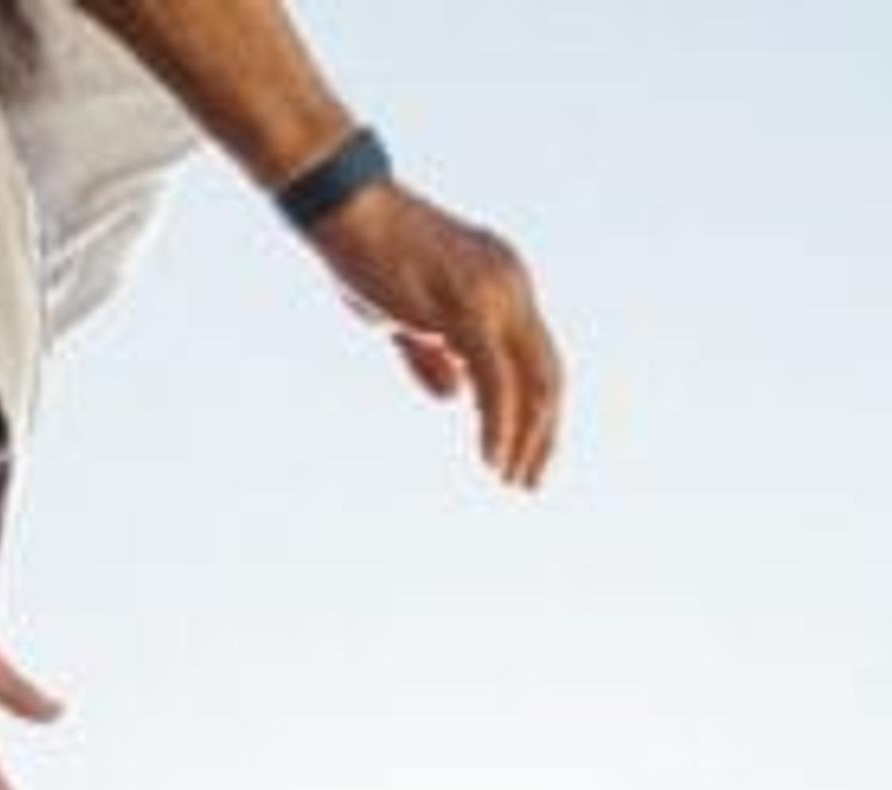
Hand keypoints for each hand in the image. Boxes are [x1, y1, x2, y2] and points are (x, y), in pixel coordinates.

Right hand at [305, 179, 563, 487]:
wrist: (343, 207)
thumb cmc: (363, 252)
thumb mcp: (402, 313)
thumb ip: (432, 353)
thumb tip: (453, 395)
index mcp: (503, 281)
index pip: (537, 356)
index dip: (537, 410)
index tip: (526, 453)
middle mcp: (512, 284)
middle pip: (548, 373)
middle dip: (544, 433)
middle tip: (530, 482)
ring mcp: (495, 295)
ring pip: (533, 383)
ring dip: (526, 438)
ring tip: (511, 479)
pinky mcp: (467, 310)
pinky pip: (497, 381)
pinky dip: (500, 425)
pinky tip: (493, 459)